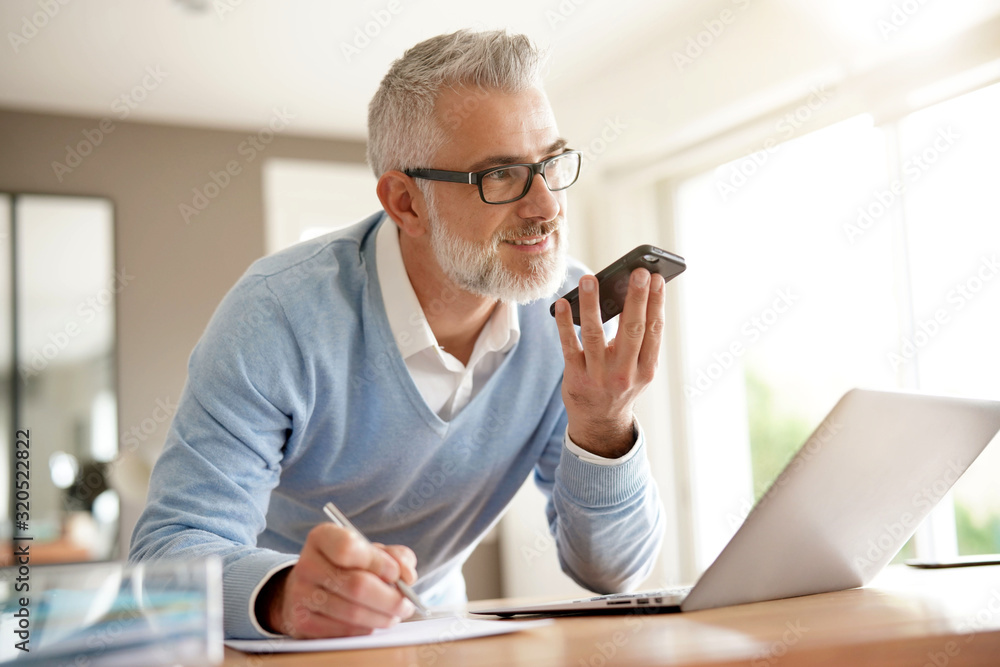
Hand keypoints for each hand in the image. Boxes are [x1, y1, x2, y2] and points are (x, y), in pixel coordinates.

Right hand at [262, 524, 417, 637]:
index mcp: (322, 538)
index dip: (378, 563)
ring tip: (394, 615)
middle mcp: (306, 564)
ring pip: (352, 612)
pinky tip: (373, 623)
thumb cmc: (347, 566)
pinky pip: (343, 630)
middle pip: (356, 585)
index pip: (348, 549)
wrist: (309, 588)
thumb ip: (394, 556)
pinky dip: (366, 629)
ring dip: (382, 618)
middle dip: (390, 599)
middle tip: (406, 605)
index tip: (396, 574)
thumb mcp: (369, 551)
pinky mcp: (301, 622)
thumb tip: (407, 575)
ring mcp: (301, 595)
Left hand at [554, 268, 665, 456]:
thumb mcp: (639, 369)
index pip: (654, 331)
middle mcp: (625, 373)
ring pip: (596, 335)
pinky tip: (563, 304)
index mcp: (647, 369)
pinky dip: (565, 324)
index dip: (656, 303)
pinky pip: (569, 346)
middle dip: (636, 299)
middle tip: (638, 271)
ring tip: (590, 278)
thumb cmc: (621, 384)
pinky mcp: (576, 377)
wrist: (599, 423)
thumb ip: (640, 341)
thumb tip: (634, 296)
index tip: (657, 278)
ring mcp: (599, 376)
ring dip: (593, 304)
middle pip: (632, 330)